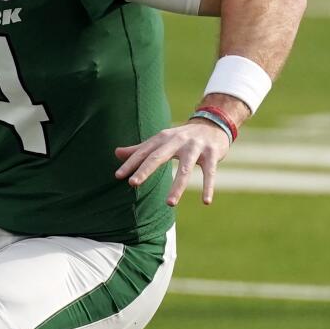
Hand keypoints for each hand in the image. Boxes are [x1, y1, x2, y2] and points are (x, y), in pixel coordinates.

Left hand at [114, 120, 230, 205]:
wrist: (213, 124)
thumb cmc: (182, 137)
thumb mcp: (161, 140)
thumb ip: (140, 149)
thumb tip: (116, 153)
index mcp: (163, 138)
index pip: (144, 152)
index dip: (131, 163)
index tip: (118, 176)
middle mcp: (177, 141)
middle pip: (159, 156)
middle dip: (145, 170)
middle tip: (132, 183)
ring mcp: (195, 147)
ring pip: (185, 169)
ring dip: (177, 186)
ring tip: (169, 204)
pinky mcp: (212, 154)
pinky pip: (209, 173)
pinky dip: (208, 187)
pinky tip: (206, 201)